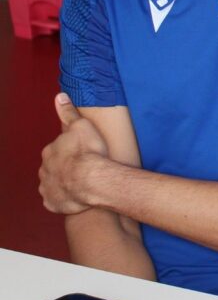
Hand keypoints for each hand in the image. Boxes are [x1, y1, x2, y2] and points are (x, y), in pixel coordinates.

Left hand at [39, 93, 109, 213]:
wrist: (91, 180)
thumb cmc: (89, 152)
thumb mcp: (81, 125)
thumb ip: (69, 112)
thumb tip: (59, 96)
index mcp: (50, 151)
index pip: (57, 149)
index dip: (70, 150)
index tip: (82, 152)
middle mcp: (44, 169)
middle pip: (53, 166)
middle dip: (64, 166)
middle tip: (82, 167)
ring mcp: (47, 187)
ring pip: (53, 183)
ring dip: (63, 182)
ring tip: (80, 182)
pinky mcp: (52, 202)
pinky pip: (55, 200)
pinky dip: (63, 198)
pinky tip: (75, 195)